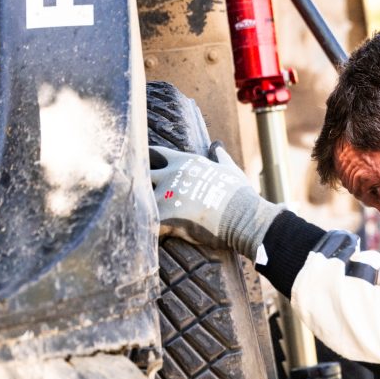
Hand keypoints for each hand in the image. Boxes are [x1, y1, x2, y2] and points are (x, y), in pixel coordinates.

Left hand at [149, 142, 280, 257]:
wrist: (245, 217)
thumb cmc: (239, 194)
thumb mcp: (230, 169)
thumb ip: (219, 157)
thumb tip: (217, 145)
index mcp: (185, 162)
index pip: (156, 153)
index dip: (148, 159)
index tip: (142, 164)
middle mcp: (172, 174)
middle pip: (142, 174)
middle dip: (139, 183)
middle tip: (136, 194)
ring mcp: (167, 194)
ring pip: (139, 198)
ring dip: (139, 207)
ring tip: (135, 216)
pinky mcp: (166, 216)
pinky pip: (146, 221)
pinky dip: (144, 227)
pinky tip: (144, 233)